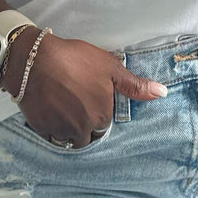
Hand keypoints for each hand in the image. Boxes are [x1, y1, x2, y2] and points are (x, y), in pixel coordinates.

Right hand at [0, 33, 165, 149]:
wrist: (34, 59)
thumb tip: (162, 93)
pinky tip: (49, 109)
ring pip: (68, 138)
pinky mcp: (40, 127)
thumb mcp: (110, 68)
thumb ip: (135, 85)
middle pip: (86, 137)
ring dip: (68, 129)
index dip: (97, 113)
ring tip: (62, 109)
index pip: (103, 126)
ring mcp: (60, 130)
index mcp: (101, 116)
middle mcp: (82, 129)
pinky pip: (49, 134)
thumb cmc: (75, 60)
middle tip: (76, 105)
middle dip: (83, 126)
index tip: (89, 100)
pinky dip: (50, 126)